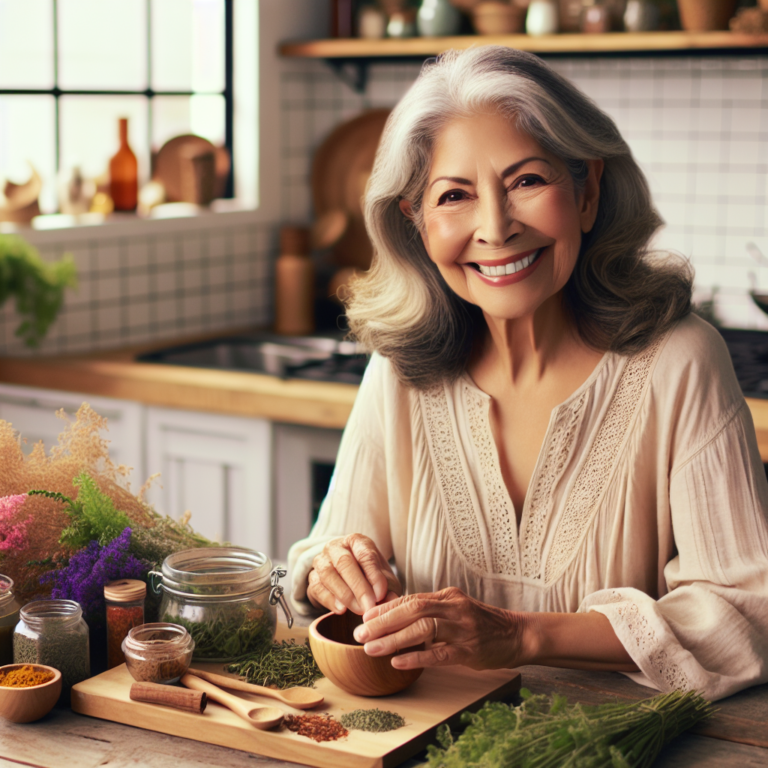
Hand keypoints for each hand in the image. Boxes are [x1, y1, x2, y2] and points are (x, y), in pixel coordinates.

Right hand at [307, 533, 401, 614]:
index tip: (381, 593)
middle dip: (358, 587)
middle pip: (344, 563)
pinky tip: (341, 610)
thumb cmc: (369, 575)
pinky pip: (317, 587)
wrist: (347, 578)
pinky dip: (329, 600)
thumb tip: (392, 599)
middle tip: (369, 606)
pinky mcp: (311, 577)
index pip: (365, 554)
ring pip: (328, 574)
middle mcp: (335, 547)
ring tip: (358, 610)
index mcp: (356, 541)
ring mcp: (321, 561)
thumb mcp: (382, 577)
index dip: (373, 574)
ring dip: (345, 595)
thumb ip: (388, 588)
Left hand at [352, 586, 531, 670]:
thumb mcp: (456, 610)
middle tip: (360, 633)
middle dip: (383, 622)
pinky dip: (416, 657)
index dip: (386, 608)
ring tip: (372, 649)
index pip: (411, 598)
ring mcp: (463, 629)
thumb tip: (396, 618)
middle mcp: (453, 608)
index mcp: (447, 597)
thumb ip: (431, 611)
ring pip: (423, 629)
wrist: (517, 634)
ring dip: (394, 639)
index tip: (364, 617)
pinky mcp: (470, 651)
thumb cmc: (481, 624)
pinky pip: (440, 654)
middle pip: (413, 609)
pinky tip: (398, 663)